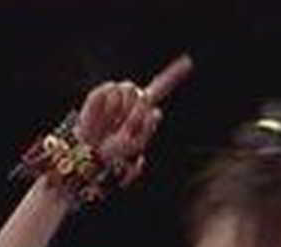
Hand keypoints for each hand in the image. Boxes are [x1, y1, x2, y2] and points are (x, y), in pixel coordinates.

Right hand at [75, 54, 192, 185]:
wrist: (91, 151)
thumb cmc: (114, 152)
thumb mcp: (136, 144)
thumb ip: (148, 127)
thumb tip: (156, 110)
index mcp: (144, 108)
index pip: (160, 88)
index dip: (174, 75)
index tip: (190, 61)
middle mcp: (132, 97)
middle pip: (144, 96)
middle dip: (135, 114)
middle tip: (122, 129)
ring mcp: (117, 94)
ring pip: (129, 90)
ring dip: (121, 111)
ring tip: (111, 124)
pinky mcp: (101, 92)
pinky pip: (111, 90)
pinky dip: (107, 106)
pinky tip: (102, 117)